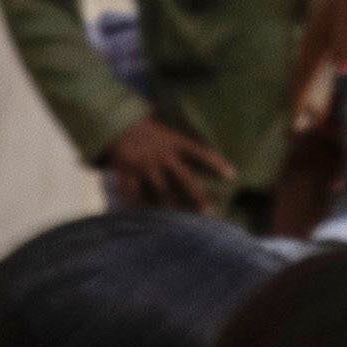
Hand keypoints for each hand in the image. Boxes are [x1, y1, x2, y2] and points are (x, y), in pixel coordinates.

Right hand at [95, 118, 235, 215]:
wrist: (113, 123)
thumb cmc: (141, 126)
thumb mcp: (163, 129)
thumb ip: (177, 141)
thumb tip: (196, 143)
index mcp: (173, 142)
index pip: (200, 153)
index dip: (216, 164)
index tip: (232, 176)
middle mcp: (162, 155)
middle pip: (185, 179)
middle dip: (197, 197)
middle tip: (208, 212)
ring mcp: (145, 166)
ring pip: (162, 192)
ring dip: (172, 208)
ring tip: (180, 223)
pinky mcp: (128, 173)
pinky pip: (135, 195)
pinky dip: (140, 207)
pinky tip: (146, 219)